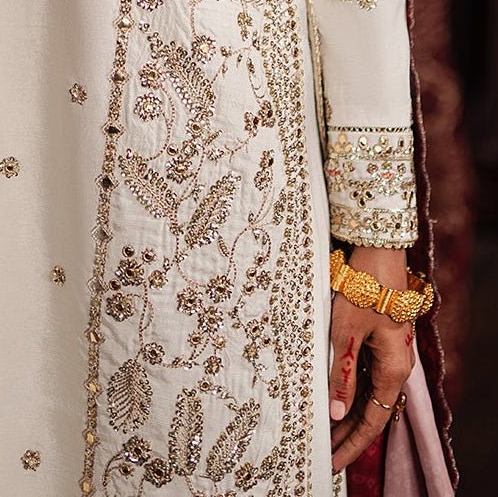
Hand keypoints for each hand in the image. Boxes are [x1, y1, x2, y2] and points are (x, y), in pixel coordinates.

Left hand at [329, 246, 415, 472]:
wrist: (376, 251)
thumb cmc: (362, 289)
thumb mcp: (345, 332)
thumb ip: (341, 374)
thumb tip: (335, 413)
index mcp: (393, 369)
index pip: (371, 422)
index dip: (350, 445)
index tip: (330, 464)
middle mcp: (394, 365)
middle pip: (370, 411)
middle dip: (346, 434)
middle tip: (321, 454)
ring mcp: (387, 352)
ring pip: (366, 394)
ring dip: (345, 412)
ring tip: (320, 431)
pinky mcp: (377, 339)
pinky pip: (363, 374)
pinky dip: (347, 389)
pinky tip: (329, 396)